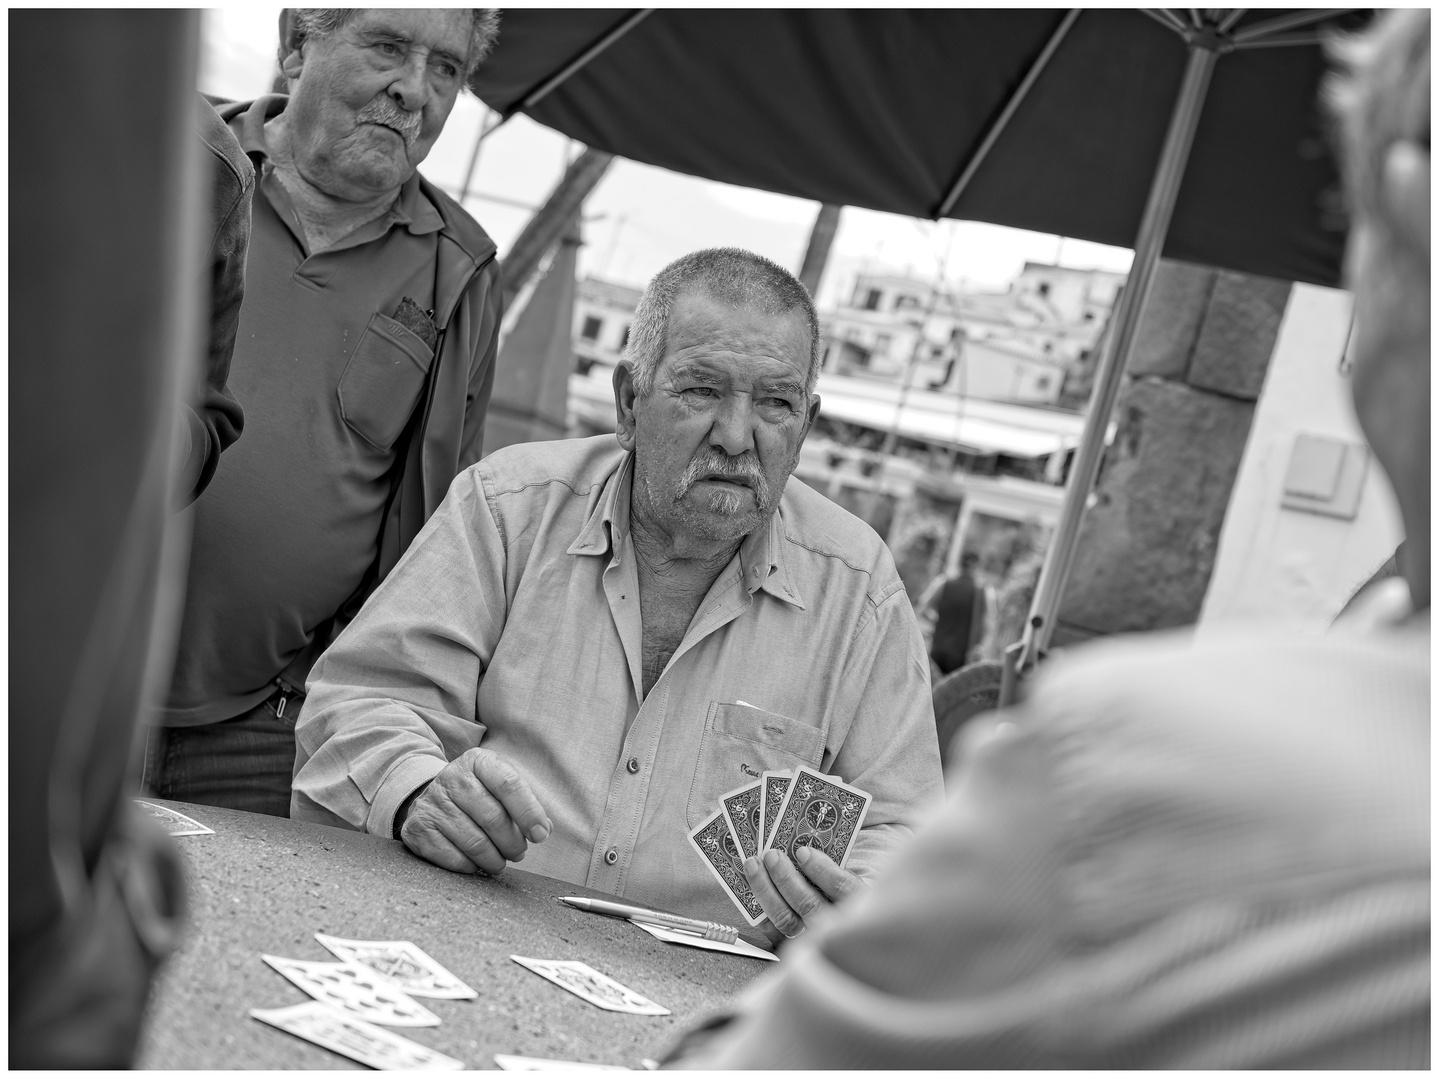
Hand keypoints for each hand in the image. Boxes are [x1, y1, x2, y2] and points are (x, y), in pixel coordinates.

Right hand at [399, 747, 551, 874]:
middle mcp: (452, 777)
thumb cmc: (476, 794)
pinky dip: (471, 867)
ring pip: (475, 842)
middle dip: (513, 843)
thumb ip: (525, 804)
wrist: (431, 797)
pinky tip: (476, 864)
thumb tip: (543, 829)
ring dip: (494, 859)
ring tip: (501, 861)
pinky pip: (453, 858)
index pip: (508, 784)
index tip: (540, 835)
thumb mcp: (499, 787)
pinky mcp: (418, 830)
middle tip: (519, 852)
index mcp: (478, 761)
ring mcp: (432, 803)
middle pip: (493, 817)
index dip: (528, 812)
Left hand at [743, 846, 864, 941]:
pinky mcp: (792, 946)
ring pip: (786, 920)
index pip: (843, 889)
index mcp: (859, 903)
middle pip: (810, 905)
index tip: (802, 852)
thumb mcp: (852, 876)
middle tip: (771, 855)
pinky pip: (772, 930)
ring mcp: (814, 940)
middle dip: (786, 878)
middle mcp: (838, 927)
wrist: (847, 928)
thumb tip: (801, 849)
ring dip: (766, 890)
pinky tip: (752, 887)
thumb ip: (834, 865)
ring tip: (755, 865)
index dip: (822, 870)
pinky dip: (759, 907)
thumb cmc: (845, 892)